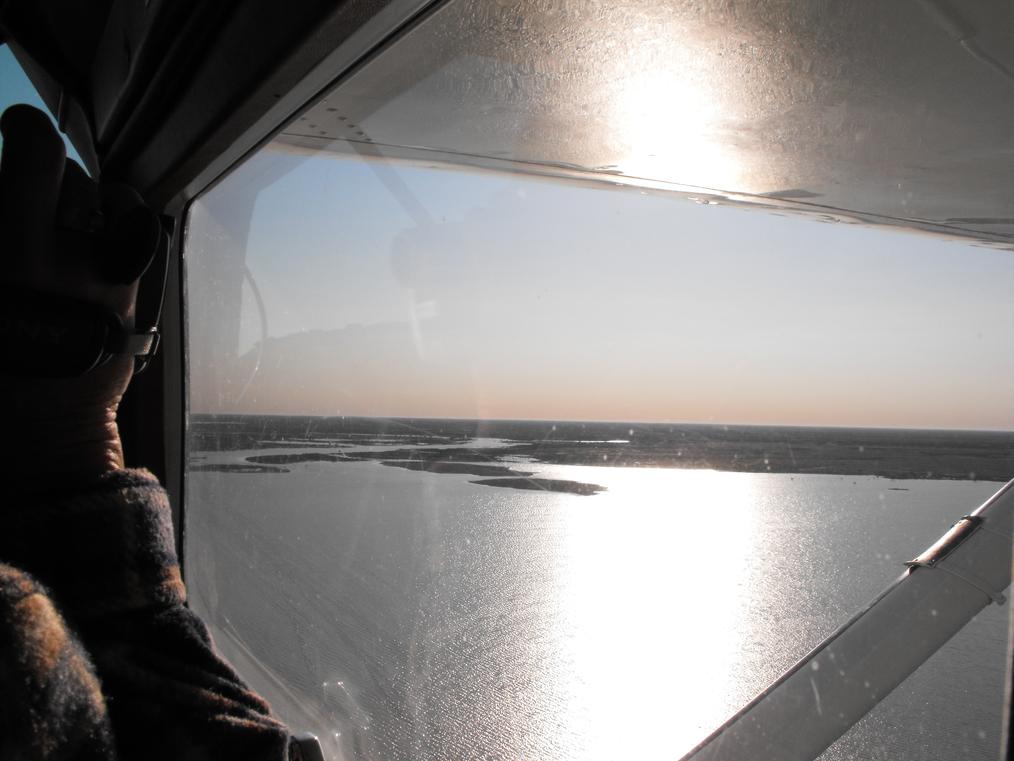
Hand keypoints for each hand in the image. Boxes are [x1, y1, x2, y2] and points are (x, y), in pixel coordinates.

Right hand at [0, 104, 154, 487]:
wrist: (42, 435)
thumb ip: (5, 239)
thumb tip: (8, 200)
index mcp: (13, 255)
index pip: (31, 157)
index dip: (24, 128)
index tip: (16, 127)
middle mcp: (65, 256)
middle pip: (69, 175)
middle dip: (47, 166)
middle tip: (30, 175)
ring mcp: (107, 275)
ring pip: (112, 200)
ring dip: (89, 194)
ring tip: (70, 205)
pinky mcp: (133, 298)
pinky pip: (138, 237)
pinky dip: (123, 222)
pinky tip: (104, 229)